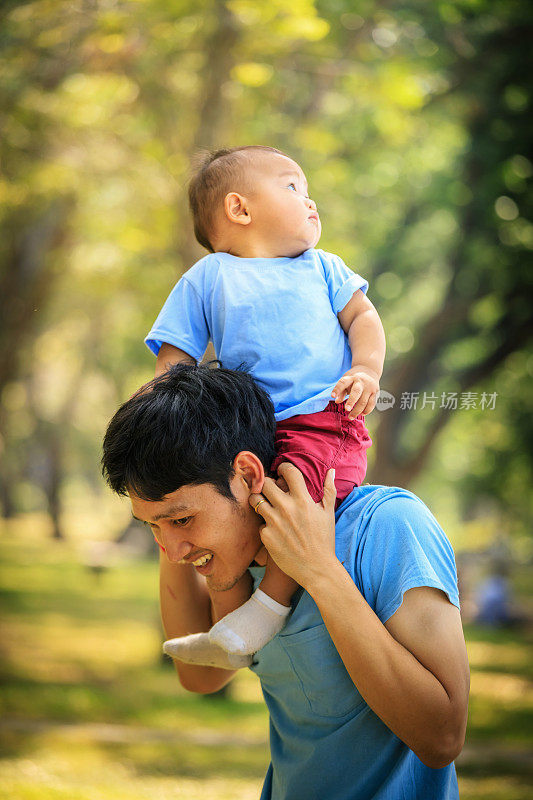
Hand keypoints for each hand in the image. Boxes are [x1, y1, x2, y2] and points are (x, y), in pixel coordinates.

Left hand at [249, 463, 337, 590]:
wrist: (317, 569)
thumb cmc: (324, 540)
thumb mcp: (328, 513)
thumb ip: (329, 489)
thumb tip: (331, 470)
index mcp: (303, 500)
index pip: (288, 471)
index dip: (283, 467)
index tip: (282, 471)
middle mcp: (286, 508)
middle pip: (266, 483)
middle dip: (267, 483)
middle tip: (271, 489)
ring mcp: (274, 522)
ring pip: (255, 500)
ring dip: (259, 500)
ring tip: (265, 504)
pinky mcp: (266, 536)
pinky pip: (260, 523)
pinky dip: (265, 524)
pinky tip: (273, 529)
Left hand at [331, 365, 379, 417]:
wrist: (369, 370)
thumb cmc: (354, 379)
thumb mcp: (346, 381)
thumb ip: (341, 391)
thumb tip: (337, 401)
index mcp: (352, 378)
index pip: (343, 382)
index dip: (337, 389)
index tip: (332, 396)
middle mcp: (361, 382)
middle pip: (356, 392)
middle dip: (351, 401)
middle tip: (346, 409)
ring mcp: (370, 387)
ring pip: (364, 401)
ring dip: (357, 411)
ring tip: (350, 417)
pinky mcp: (376, 393)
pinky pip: (371, 404)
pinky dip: (367, 410)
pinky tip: (362, 414)